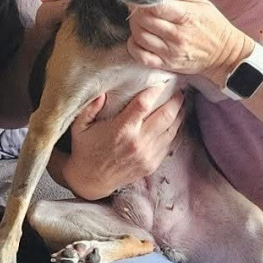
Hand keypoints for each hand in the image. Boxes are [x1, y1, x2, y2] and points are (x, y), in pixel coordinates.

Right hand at [62, 87, 185, 199]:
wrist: (91, 181)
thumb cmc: (85, 149)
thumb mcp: (80, 126)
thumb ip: (90, 107)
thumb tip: (103, 93)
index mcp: (121, 129)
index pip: (144, 104)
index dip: (155, 91)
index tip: (162, 81)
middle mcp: (137, 142)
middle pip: (165, 115)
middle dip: (175, 100)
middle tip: (179, 89)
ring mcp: (147, 155)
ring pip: (171, 130)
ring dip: (179, 114)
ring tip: (181, 103)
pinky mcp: (151, 164)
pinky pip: (169, 144)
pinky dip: (174, 130)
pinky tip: (175, 122)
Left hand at [127, 0, 245, 84]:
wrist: (226, 55)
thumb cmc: (213, 26)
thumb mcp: (202, 3)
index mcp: (186, 16)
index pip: (157, 7)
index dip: (143, 0)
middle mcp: (177, 35)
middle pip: (144, 21)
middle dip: (136, 12)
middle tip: (136, 7)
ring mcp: (171, 52)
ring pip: (140, 37)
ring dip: (134, 27)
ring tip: (139, 21)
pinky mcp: (167, 65)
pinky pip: (141, 57)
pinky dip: (133, 47)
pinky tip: (137, 40)